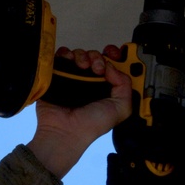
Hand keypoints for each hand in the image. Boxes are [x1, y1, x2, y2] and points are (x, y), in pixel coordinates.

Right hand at [28, 46, 131, 177]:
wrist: (64, 130)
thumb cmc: (91, 125)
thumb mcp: (120, 109)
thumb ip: (125, 86)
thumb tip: (113, 67)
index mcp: (106, 87)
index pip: (113, 64)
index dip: (115, 56)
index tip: (114, 55)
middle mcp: (91, 81)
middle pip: (96, 56)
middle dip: (99, 57)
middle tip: (97, 69)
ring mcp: (74, 76)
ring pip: (80, 54)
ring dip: (83, 56)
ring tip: (83, 69)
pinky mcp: (58, 74)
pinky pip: (62, 56)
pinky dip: (66, 55)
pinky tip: (70, 65)